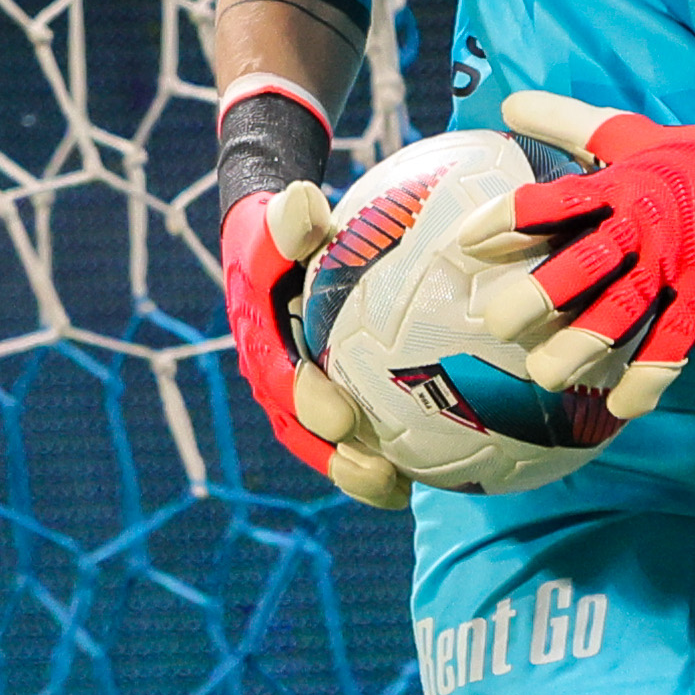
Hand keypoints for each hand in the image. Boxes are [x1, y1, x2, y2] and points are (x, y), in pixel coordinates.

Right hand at [220, 179, 408, 509]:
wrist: (275, 244)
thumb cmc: (286, 226)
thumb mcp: (281, 217)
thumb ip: (290, 218)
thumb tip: (303, 201)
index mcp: (258, 339)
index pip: (278, 377)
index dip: (306, 401)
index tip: (342, 418)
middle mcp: (272, 376)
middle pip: (299, 430)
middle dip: (334, 460)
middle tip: (380, 475)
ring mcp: (295, 393)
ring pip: (324, 443)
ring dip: (358, 472)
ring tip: (403, 492)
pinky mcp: (324, 398)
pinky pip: (355, 431)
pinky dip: (387, 451)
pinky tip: (436, 468)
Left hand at [449, 91, 694, 424]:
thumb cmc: (683, 153)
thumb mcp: (623, 130)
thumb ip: (565, 121)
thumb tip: (508, 101)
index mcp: (616, 184)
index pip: (551, 203)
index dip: (506, 222)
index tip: (466, 245)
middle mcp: (641, 225)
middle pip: (583, 264)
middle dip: (540, 296)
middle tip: (498, 323)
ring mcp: (674, 266)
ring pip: (621, 312)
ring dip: (581, 346)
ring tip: (544, 373)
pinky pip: (674, 346)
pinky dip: (649, 379)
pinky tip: (620, 405)